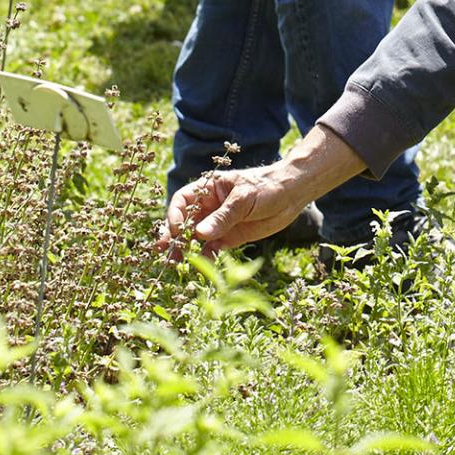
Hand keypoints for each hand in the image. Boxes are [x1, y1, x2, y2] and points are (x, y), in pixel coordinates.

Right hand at [159, 161, 309, 257]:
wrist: (292, 194)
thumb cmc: (267, 186)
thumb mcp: (245, 198)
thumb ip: (224, 216)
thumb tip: (199, 234)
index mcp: (209, 189)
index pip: (183, 201)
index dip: (175, 215)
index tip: (175, 231)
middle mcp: (209, 206)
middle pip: (183, 221)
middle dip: (172, 236)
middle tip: (163, 251)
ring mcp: (218, 223)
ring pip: (194, 238)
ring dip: (183, 250)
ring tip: (174, 263)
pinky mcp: (229, 238)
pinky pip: (211, 249)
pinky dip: (205, 258)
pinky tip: (202, 267)